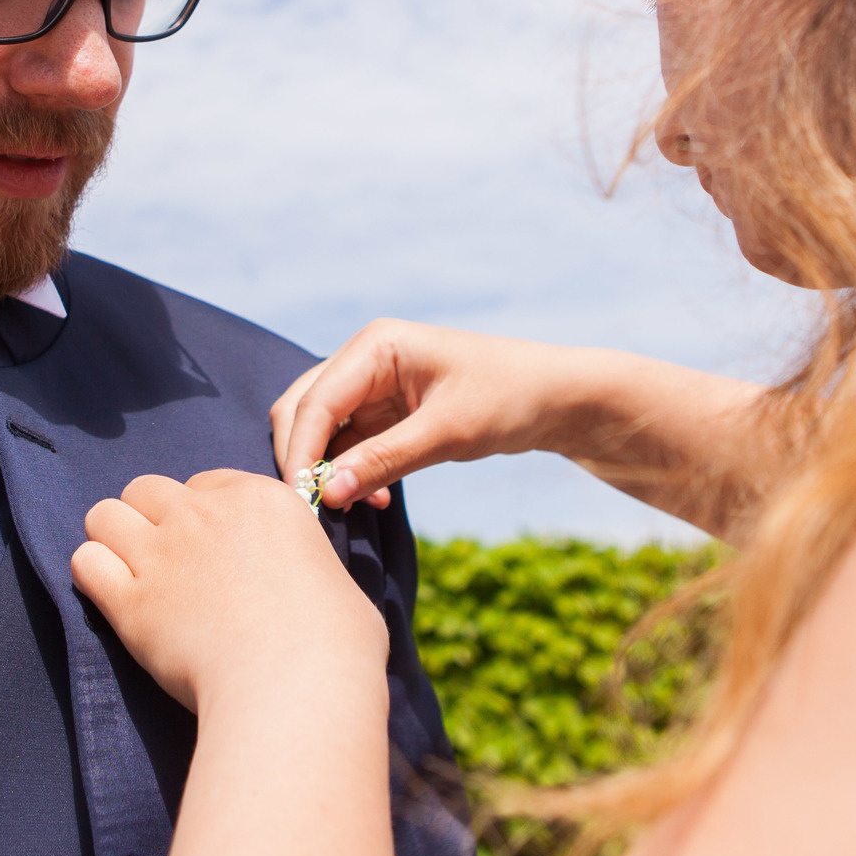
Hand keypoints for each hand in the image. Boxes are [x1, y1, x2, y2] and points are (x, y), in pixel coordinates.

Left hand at [71, 470, 386, 713]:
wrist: (297, 686)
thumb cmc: (335, 645)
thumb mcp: (334, 580)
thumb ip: (303, 565)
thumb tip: (301, 581)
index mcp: (260, 500)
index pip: (206, 483)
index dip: (203, 516)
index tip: (212, 551)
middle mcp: (204, 515)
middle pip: (147, 488)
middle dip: (150, 519)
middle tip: (166, 563)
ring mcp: (162, 554)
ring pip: (104, 514)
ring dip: (112, 541)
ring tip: (130, 575)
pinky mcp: (130, 602)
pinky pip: (84, 562)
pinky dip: (92, 577)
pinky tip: (114, 600)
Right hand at [271, 319, 609, 510]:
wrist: (553, 399)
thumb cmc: (507, 399)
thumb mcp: (447, 433)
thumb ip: (384, 461)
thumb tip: (327, 494)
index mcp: (376, 345)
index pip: (316, 401)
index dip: (301, 451)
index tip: (301, 501)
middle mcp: (365, 359)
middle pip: (304, 410)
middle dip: (304, 459)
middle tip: (314, 509)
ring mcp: (372, 385)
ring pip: (321, 430)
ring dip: (328, 469)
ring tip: (350, 507)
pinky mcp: (384, 411)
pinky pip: (348, 444)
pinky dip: (351, 472)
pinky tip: (375, 499)